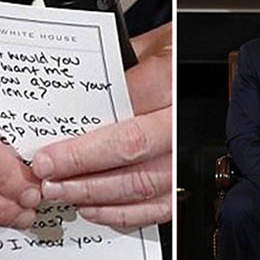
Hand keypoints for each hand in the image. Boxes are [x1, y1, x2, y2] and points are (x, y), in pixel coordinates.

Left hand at [32, 22, 171, 227]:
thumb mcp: (150, 46)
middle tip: (47, 180)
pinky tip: (95, 208)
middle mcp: (181, 123)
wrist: (212, 79)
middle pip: (130, 155)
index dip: (81, 147)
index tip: (48, 157)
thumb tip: (68, 99)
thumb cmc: (180, 59)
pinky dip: (123, 213)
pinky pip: (159, 207)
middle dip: (81, 172)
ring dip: (95, 195)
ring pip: (142, 185)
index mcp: (170, 83)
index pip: (121, 121)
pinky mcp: (188, 179)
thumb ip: (113, 70)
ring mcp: (187, 154)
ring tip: (62, 193)